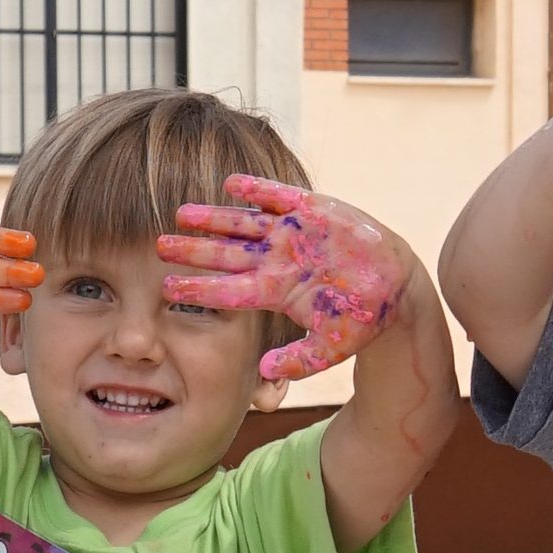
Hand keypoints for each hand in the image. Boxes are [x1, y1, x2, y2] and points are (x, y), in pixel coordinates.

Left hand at [156, 177, 408, 383]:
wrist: (394, 288)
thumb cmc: (360, 321)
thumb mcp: (330, 348)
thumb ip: (299, 361)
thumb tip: (262, 369)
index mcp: (276, 292)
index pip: (228, 291)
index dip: (199, 288)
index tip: (167, 288)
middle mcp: (277, 261)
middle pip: (227, 254)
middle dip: (194, 250)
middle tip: (159, 246)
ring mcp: (292, 234)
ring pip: (244, 224)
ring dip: (214, 218)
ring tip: (181, 213)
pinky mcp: (313, 210)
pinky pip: (279, 196)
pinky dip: (257, 189)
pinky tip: (231, 183)